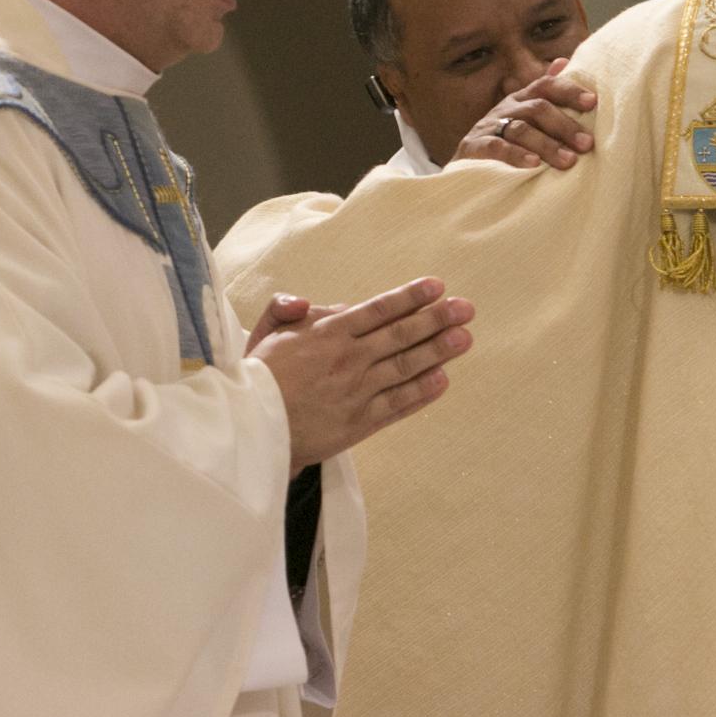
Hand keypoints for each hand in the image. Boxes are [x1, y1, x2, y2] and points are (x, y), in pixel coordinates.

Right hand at [248, 277, 473, 474]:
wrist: (249, 429)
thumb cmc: (257, 377)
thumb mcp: (265, 333)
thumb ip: (287, 308)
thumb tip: (312, 302)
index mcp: (327, 334)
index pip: (379, 310)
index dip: (410, 297)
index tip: (437, 287)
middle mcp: (348, 360)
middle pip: (401, 335)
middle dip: (436, 319)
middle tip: (466, 308)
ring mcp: (356, 392)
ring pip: (405, 367)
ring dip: (437, 351)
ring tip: (464, 338)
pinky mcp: (358, 423)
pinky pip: (397, 405)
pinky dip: (421, 392)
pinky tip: (442, 380)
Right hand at [453, 58, 596, 170]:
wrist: (467, 168)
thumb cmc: (508, 143)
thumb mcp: (528, 121)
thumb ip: (547, 97)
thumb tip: (563, 60)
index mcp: (521, 99)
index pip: (546, 86)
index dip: (569, 91)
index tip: (592, 102)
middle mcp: (505, 108)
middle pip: (537, 108)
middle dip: (564, 125)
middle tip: (586, 144)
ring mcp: (487, 126)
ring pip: (520, 129)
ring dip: (546, 145)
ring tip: (568, 160)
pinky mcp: (472, 147)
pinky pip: (494, 147)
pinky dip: (515, 155)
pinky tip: (533, 164)